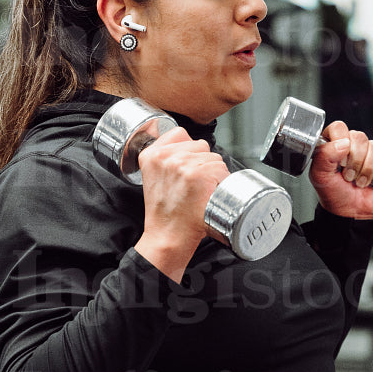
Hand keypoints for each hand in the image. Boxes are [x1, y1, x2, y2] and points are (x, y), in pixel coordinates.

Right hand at [134, 127, 228, 277]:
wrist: (167, 237)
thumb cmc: (165, 213)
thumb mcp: (154, 179)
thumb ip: (165, 159)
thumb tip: (188, 146)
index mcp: (150, 154)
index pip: (180, 134)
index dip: (189, 151)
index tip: (187, 170)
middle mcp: (164, 156)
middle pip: (200, 145)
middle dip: (203, 163)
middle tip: (193, 187)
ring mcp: (181, 164)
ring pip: (213, 157)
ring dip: (214, 174)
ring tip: (200, 192)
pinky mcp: (197, 174)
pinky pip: (221, 169)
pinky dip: (222, 182)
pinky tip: (208, 194)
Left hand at [309, 121, 372, 218]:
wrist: (349, 212)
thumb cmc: (333, 193)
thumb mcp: (319, 176)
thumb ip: (324, 156)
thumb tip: (343, 143)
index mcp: (334, 144)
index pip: (339, 127)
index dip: (341, 142)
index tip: (339, 160)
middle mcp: (352, 145)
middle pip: (359, 137)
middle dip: (355, 161)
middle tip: (348, 176)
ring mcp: (369, 153)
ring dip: (367, 169)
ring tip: (359, 181)